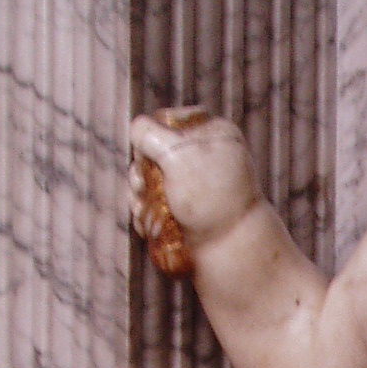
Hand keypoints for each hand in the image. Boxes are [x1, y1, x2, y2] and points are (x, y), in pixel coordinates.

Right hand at [127, 109, 263, 260]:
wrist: (229, 246)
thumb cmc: (208, 197)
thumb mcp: (178, 154)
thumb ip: (151, 134)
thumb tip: (136, 128)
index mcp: (213, 133)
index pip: (167, 120)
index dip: (151, 136)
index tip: (149, 153)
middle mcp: (204, 155)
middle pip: (153, 152)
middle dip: (140, 170)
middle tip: (140, 185)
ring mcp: (194, 184)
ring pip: (149, 180)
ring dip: (137, 194)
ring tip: (140, 208)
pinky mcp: (185, 210)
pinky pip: (155, 203)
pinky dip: (146, 212)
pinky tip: (145, 222)